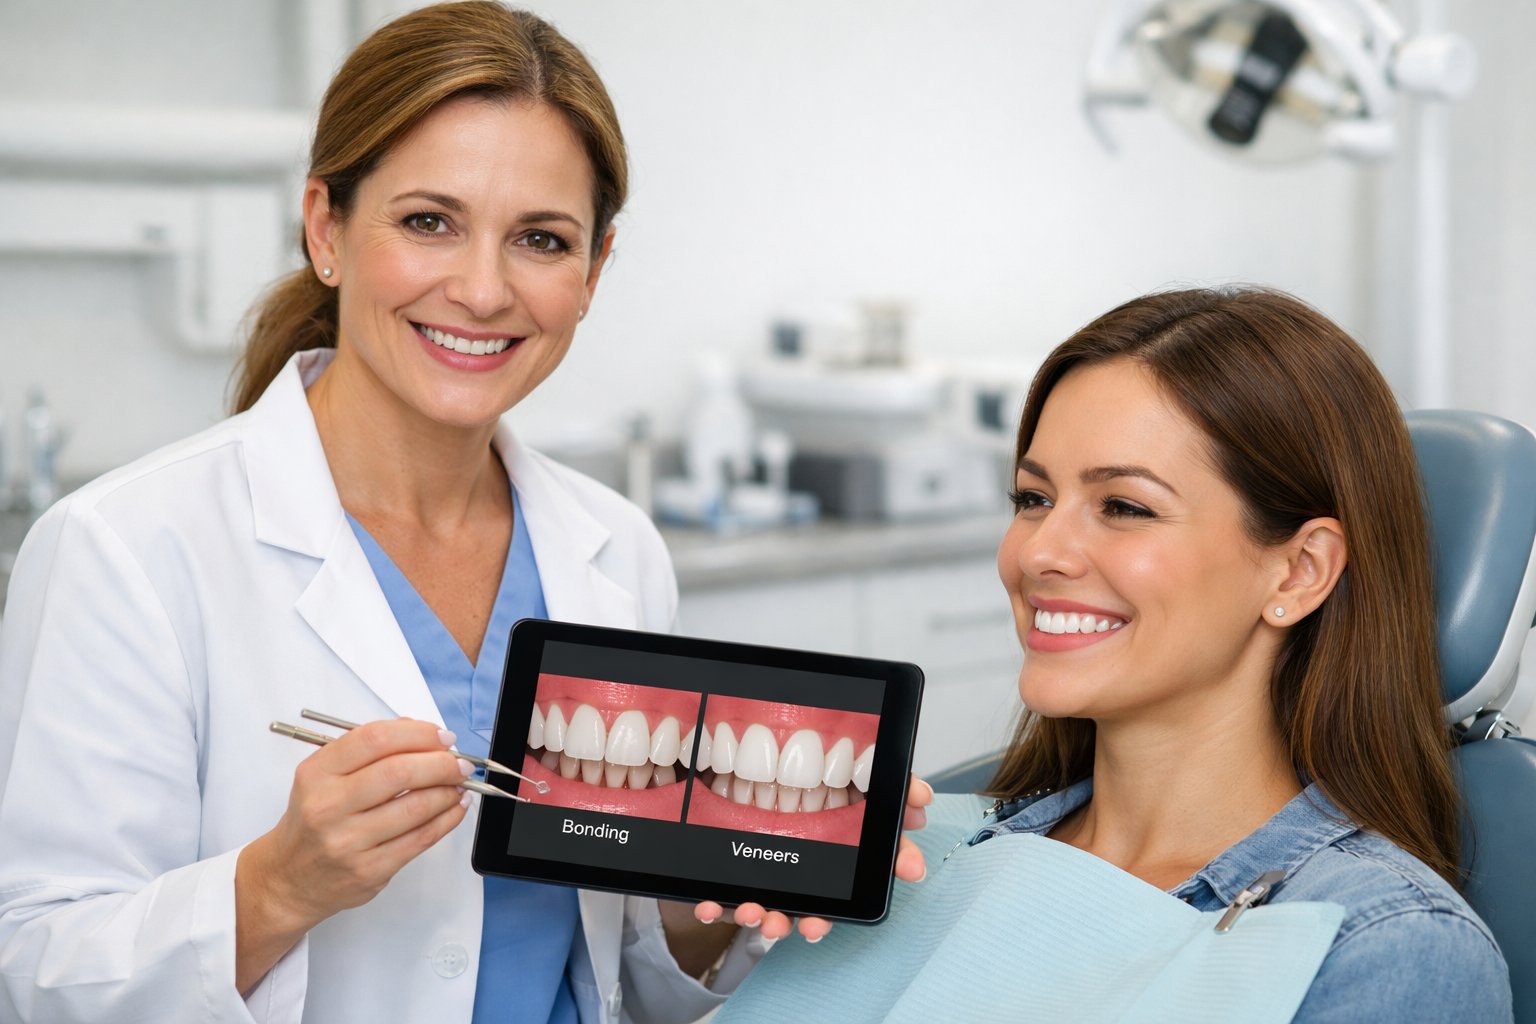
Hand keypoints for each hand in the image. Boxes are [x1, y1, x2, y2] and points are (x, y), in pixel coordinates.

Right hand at [235, 719, 470, 990]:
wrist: (287, 879)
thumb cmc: (313, 821)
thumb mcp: (323, 777)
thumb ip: (368, 752)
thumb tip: (425, 736)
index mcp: (316, 774)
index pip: (375, 739)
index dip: (417, 733)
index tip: (441, 736)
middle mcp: (328, 806)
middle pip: (399, 772)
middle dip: (441, 762)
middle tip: (459, 761)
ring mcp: (349, 842)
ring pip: (416, 807)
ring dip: (449, 791)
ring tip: (460, 783)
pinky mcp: (370, 871)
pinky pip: (421, 839)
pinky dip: (447, 819)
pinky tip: (455, 807)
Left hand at [692, 774, 934, 942]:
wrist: (757, 779)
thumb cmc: (816, 793)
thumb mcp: (864, 785)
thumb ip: (895, 792)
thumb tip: (922, 800)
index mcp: (833, 868)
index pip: (845, 898)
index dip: (827, 917)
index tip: (816, 925)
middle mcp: (801, 882)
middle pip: (806, 913)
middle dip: (802, 924)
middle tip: (798, 925)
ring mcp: (767, 882)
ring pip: (766, 912)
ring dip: (759, 918)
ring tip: (751, 912)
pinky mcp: (732, 879)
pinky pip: (721, 899)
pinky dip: (713, 906)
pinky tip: (706, 905)